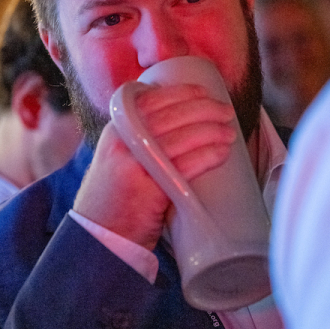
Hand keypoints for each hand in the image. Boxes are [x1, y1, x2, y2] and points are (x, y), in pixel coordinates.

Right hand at [73, 83, 236, 249]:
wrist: (100, 236)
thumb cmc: (114, 199)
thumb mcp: (116, 158)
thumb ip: (137, 139)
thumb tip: (174, 121)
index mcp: (116, 129)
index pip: (150, 98)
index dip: (181, 92)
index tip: (203, 92)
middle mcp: (124, 141)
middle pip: (171, 114)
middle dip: (204, 108)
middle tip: (226, 111)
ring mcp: (136, 163)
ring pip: (183, 137)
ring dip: (212, 131)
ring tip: (229, 132)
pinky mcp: (150, 188)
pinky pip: (187, 165)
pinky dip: (208, 156)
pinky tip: (222, 153)